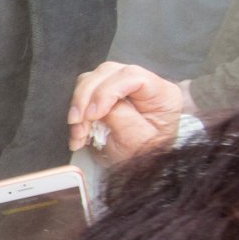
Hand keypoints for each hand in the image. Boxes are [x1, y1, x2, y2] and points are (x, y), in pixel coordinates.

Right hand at [67, 62, 183, 163]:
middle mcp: (143, 83)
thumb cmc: (145, 155)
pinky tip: (78, 131)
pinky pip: (84, 93)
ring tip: (79, 131)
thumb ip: (119, 117)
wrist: (142, 166)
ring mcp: (123, 87)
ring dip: (79, 105)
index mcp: (161, 93)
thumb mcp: (137, 141)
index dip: (106, 91)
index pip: (131, 76)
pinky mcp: (107, 94)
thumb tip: (94, 107)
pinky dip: (77, 111)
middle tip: (77, 122)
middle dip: (86, 97)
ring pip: (92, 79)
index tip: (92, 115)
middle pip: (107, 73)